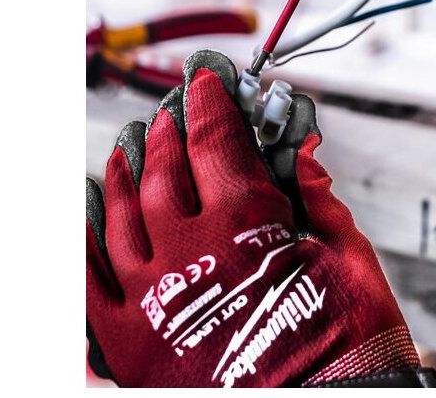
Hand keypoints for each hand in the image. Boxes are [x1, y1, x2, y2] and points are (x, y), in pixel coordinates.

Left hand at [86, 51, 433, 386]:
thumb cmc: (345, 350)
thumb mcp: (350, 259)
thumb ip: (319, 199)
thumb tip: (302, 157)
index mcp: (243, 225)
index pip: (213, 139)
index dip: (208, 103)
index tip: (205, 85)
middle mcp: (188, 254)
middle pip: (162, 170)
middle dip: (168, 133)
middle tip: (172, 115)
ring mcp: (152, 299)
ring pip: (117, 216)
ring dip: (121, 175)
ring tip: (128, 152)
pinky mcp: (129, 345)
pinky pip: (87, 281)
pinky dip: (85, 242)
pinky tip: (88, 217)